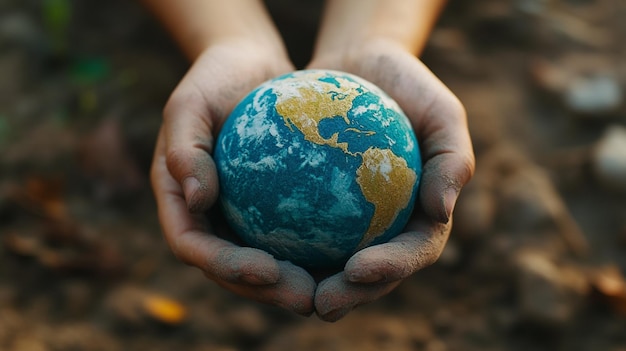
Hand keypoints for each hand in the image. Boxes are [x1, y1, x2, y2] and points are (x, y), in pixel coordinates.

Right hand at [150, 41, 315, 314]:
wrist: (246, 65)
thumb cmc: (213, 78)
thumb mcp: (189, 104)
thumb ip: (184, 150)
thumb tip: (196, 201)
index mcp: (178, 201)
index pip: (194, 247)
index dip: (226, 267)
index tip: (267, 270)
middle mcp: (206, 215)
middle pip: (230, 268)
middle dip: (266, 290)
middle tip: (306, 298)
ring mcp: (237, 213)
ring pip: (263, 259)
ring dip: (293, 280)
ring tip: (332, 287)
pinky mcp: (268, 205)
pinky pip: (290, 230)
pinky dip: (313, 246)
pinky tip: (350, 251)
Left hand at [308, 39, 474, 321]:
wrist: (362, 63)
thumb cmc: (408, 85)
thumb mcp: (441, 112)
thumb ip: (451, 159)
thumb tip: (442, 212)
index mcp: (423, 216)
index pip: (413, 252)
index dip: (390, 269)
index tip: (358, 269)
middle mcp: (389, 225)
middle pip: (372, 271)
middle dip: (350, 295)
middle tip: (318, 303)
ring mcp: (354, 220)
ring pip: (332, 261)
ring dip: (310, 283)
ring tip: (280, 288)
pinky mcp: (320, 205)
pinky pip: (300, 226)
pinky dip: (281, 241)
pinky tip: (253, 248)